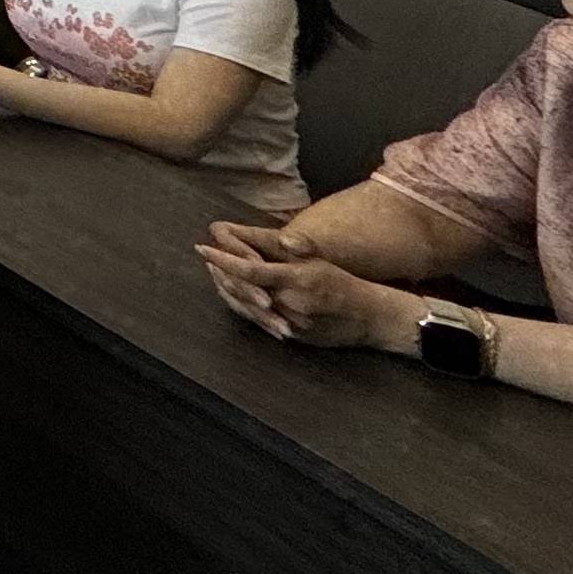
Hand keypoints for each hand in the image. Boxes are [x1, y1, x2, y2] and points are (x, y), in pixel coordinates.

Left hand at [198, 231, 407, 355]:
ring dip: (226, 289)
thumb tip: (280, 238)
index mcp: (296, 280)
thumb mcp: (321, 261)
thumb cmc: (344, 284)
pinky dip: (242, 306)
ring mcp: (288, 322)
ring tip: (214, 271)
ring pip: (246, 307)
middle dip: (219, 273)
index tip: (203, 248)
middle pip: (241, 290)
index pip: (249, 271)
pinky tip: (233, 294)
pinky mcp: (291, 335)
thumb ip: (298, 249)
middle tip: (206, 257)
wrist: (370, 318)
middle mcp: (289, 303)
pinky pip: (259, 321)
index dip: (222, 259)